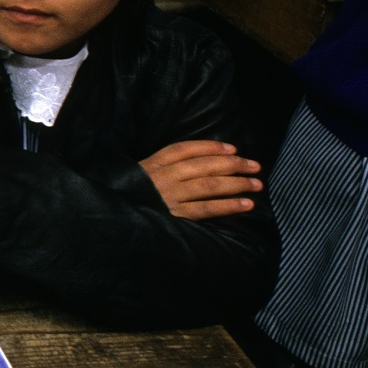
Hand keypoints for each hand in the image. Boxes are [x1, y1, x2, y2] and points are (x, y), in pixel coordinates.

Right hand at [141, 141, 261, 220]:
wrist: (111, 221)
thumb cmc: (130, 197)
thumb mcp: (140, 176)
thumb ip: (162, 168)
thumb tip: (198, 162)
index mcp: (153, 164)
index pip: (185, 149)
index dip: (211, 147)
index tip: (232, 148)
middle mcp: (163, 177)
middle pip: (204, 165)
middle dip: (233, 164)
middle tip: (255, 165)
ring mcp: (170, 196)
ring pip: (210, 185)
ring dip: (237, 183)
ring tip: (257, 184)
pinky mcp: (175, 216)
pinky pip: (207, 209)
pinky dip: (229, 205)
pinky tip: (246, 204)